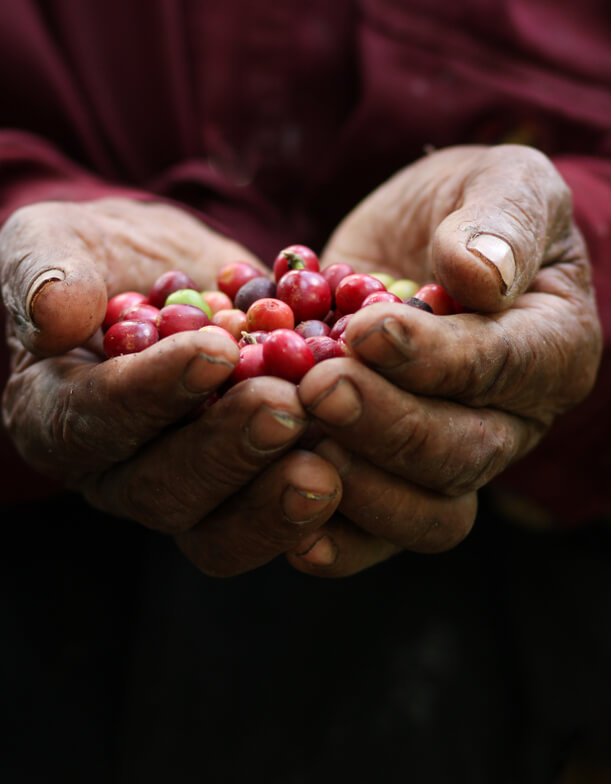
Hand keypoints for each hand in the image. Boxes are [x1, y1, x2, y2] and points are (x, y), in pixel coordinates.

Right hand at [0, 198, 341, 575]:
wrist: (162, 280)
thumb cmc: (97, 259)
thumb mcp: (56, 241)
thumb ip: (44, 271)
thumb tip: (52, 317)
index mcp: (53, 419)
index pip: (94, 420)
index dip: (151, 393)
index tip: (216, 350)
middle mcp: (116, 475)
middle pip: (162, 492)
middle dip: (226, 453)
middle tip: (288, 409)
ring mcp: (184, 496)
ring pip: (218, 533)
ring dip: (274, 502)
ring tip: (330, 464)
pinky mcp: (242, 498)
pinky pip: (272, 525)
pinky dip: (318, 506)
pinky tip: (360, 471)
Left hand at [287, 145, 601, 576]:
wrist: (410, 252)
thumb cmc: (464, 212)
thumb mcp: (497, 183)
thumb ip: (502, 220)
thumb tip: (481, 277)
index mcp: (552, 350)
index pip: (505, 368)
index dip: (437, 358)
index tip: (367, 330)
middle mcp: (510, 423)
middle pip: (462, 453)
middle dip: (387, 425)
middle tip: (318, 387)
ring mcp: (451, 465)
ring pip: (425, 512)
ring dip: (358, 488)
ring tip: (296, 443)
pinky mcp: (392, 487)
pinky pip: (374, 539)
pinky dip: (333, 542)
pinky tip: (290, 531)